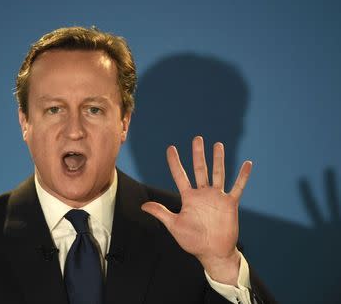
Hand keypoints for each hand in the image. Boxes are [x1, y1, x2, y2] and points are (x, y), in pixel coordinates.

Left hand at [141, 136, 251, 284]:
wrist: (213, 253)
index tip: (171, 148)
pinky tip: (247, 164)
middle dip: (198, 154)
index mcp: (189, 197)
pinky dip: (243, 176)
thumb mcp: (174, 225)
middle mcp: (203, 194)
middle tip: (197, 138)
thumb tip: (143, 206)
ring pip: (218, 174)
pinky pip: (238, 187)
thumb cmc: (193, 241)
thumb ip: (161, 213)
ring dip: (218, 160)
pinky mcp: (230, 204)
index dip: (174, 162)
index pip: (180, 175)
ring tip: (218, 145)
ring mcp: (217, 197)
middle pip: (200, 169)